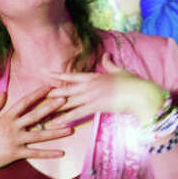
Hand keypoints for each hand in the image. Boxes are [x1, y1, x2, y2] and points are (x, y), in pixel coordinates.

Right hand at [0, 85, 71, 178]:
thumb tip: (5, 93)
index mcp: (6, 118)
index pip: (24, 102)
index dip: (37, 94)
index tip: (49, 87)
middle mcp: (13, 127)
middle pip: (36, 115)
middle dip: (51, 107)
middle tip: (65, 100)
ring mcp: (16, 141)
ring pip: (40, 135)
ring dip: (57, 132)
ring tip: (71, 129)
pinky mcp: (16, 154)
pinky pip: (36, 153)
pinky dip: (49, 154)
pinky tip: (61, 153)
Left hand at [46, 53, 165, 124]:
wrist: (139, 93)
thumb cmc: (132, 83)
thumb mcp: (119, 71)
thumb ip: (110, 64)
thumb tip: (106, 55)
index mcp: (94, 76)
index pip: (72, 76)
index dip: (59, 75)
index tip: (47, 74)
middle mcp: (89, 85)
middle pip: (66, 89)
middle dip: (52, 92)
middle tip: (38, 94)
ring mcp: (90, 96)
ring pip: (68, 101)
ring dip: (54, 107)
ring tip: (41, 110)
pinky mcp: (94, 106)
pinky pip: (76, 114)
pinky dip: (64, 119)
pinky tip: (54, 123)